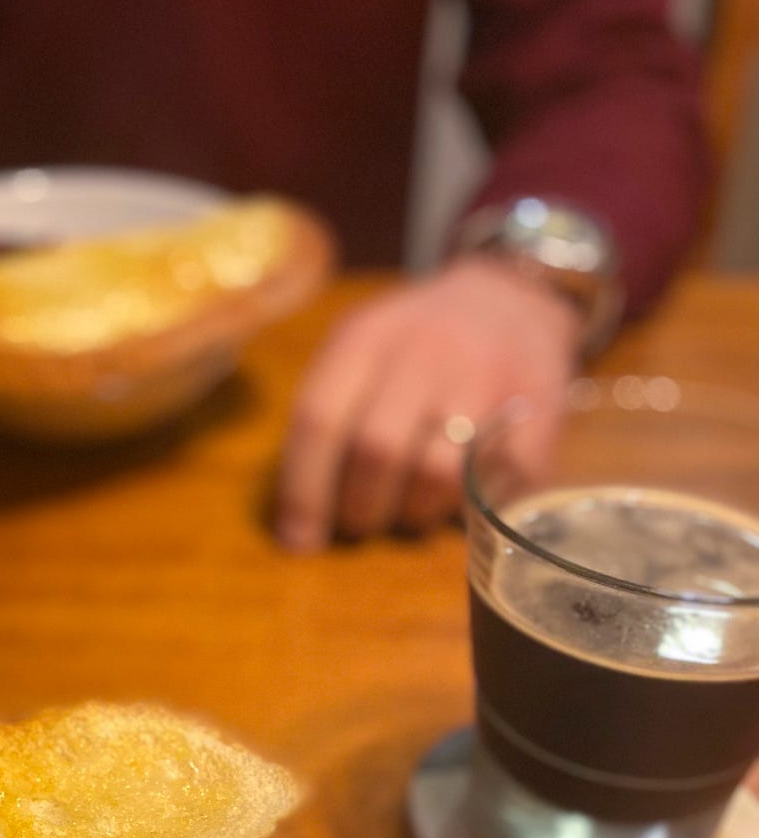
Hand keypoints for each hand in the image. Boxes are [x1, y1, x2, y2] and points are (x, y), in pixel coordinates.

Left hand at [275, 256, 581, 548]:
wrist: (510, 297)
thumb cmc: (415, 344)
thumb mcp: (360, 351)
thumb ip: (329, 416)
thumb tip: (300, 517)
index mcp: (366, 338)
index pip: (320, 419)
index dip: (304, 491)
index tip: (299, 541)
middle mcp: (424, 351)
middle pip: (377, 451)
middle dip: (361, 508)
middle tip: (361, 522)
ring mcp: (485, 377)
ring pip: (438, 475)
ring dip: (415, 514)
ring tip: (410, 513)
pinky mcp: (538, 408)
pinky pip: (497, 483)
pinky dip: (475, 508)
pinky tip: (463, 500)